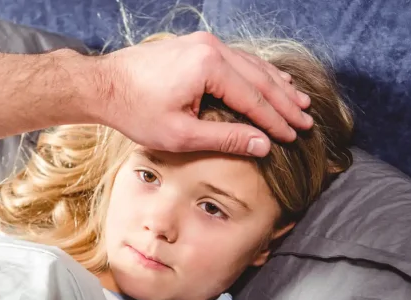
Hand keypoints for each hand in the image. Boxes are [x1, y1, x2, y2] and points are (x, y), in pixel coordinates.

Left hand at [99, 31, 312, 155]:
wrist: (102, 86)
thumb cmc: (135, 112)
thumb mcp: (181, 134)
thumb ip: (225, 138)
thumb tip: (263, 145)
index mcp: (210, 67)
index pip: (254, 98)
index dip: (276, 120)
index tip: (295, 135)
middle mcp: (211, 47)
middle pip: (259, 77)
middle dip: (285, 101)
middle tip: (307, 119)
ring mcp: (203, 43)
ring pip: (251, 65)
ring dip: (275, 84)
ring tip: (297, 100)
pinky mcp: (194, 45)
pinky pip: (235, 59)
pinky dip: (254, 73)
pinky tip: (266, 81)